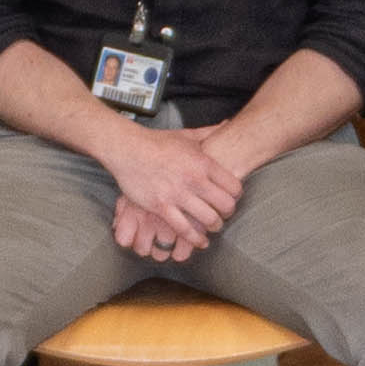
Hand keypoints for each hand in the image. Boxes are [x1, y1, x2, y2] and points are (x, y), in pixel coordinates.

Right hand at [102, 122, 247, 263]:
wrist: (127, 148)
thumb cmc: (157, 142)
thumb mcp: (186, 135)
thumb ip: (209, 132)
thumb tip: (227, 123)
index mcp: (203, 162)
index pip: (234, 186)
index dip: (236, 195)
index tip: (232, 198)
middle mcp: (193, 179)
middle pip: (225, 205)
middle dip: (228, 213)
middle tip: (224, 215)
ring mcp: (177, 194)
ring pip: (208, 220)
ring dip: (214, 227)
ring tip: (213, 227)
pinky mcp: (161, 207)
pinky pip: (184, 229)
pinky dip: (195, 239)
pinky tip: (200, 242)